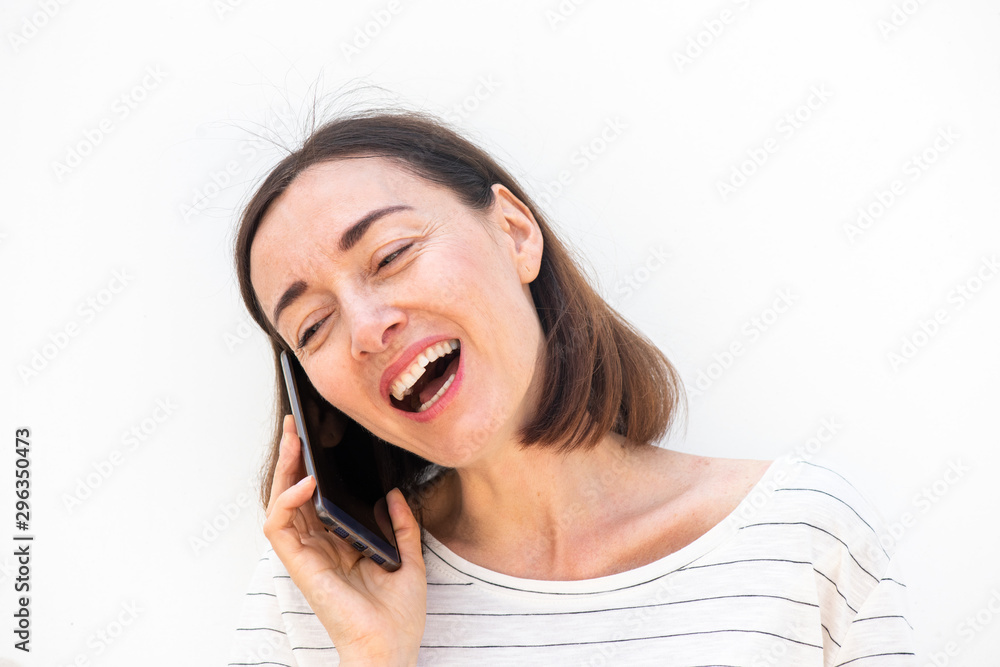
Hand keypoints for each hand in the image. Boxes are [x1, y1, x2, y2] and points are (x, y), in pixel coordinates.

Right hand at [263, 415, 426, 665]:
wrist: (391, 648)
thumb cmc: (398, 615)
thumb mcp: (410, 559)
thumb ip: (402, 525)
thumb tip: (394, 494)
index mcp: (340, 544)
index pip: (318, 497)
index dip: (312, 467)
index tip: (318, 438)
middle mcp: (318, 546)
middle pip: (295, 493)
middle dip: (293, 457)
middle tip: (296, 425)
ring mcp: (306, 555)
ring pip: (280, 503)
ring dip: (284, 469)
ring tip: (295, 440)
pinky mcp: (300, 565)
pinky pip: (279, 527)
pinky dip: (287, 501)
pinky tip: (307, 483)